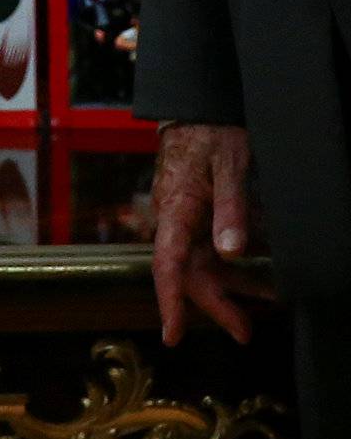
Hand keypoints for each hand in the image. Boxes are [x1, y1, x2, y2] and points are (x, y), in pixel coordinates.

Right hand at [151, 123, 269, 346]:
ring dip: (236, 283)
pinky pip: (214, 245)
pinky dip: (240, 261)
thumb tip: (231, 253)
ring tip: (273, 297)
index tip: (173, 336)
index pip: (167, 262)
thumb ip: (231, 208)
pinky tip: (266, 266)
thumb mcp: (229, 164)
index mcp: (175, 207)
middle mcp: (175, 216)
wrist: (198, 103)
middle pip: (188, 272)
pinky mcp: (198, 210)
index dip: (170, 301)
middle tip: (247, 333)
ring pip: (205, 262)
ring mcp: (185, 215)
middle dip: (217, 304)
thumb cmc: (211, 129)